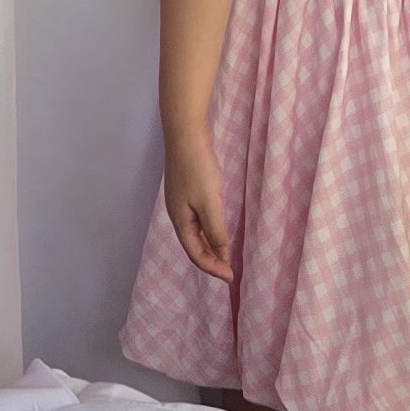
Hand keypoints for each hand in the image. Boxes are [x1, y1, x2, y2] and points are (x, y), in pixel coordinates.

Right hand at [163, 128, 233, 282]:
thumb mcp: (210, 203)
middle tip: (230, 270)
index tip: (231, 277)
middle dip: (211, 260)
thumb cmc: (197, 169)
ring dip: (210, 245)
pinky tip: (218, 226)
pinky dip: (209, 229)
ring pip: (195, 231)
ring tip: (226, 254)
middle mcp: (178, 213)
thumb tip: (221, 255)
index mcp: (180, 221)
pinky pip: (198, 218)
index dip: (212, 268)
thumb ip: (215, 231)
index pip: (195, 254)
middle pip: (193, 245)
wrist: (186, 133)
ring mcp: (181, 200)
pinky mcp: (188, 188)